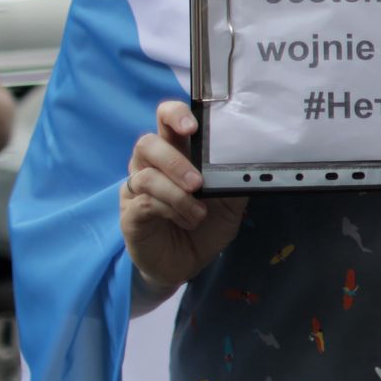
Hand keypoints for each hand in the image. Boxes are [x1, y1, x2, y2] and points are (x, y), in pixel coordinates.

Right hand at [120, 101, 247, 297]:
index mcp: (176, 154)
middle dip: (174, 160)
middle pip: (147, 142)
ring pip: (145, 175)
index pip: (166, 120)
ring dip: (177, 194)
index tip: (192, 126)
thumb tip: (250, 161)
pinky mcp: (130, 213)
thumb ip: (233, 180)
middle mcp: (151, 166)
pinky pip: (143, 202)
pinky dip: (169, 209)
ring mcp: (137, 189)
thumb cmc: (206, 226)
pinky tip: (186, 220)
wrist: (187, 264)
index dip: (174, 115)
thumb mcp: (230, 203)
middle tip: (197, 182)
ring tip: (198, 213)